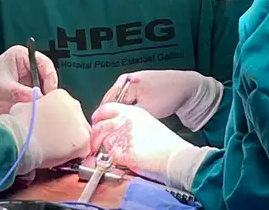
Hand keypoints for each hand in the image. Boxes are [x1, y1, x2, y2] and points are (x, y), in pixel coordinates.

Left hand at [0, 46, 57, 119]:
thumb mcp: (0, 88)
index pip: (45, 65)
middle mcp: (27, 69)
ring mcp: (26, 84)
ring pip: (43, 93)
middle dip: (47, 93)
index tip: (49, 94)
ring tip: (38, 112)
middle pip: (47, 80)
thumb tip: (40, 98)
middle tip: (46, 107)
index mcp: (22, 57)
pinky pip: (36, 103)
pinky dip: (36, 110)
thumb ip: (20, 93)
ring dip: (41, 103)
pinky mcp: (24, 98)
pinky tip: (33, 116)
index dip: (50, 78)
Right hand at [7, 89, 89, 169]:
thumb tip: (33, 110)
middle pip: (76, 119)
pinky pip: (83, 150)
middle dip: (68, 129)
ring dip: (72, 141)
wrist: (22, 139)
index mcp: (61, 95)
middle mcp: (75, 105)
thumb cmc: (19, 123)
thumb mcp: (25, 106)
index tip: (52, 128)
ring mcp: (81, 122)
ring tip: (58, 150)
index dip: (59, 120)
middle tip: (56, 139)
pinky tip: (62, 158)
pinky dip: (75, 155)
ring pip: (81, 134)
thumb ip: (35, 106)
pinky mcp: (84, 140)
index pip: (66, 108)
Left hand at [91, 103, 211, 190]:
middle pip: (99, 125)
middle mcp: (124, 120)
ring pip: (103, 140)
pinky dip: (111, 158)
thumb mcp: (146, 121)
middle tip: (94, 143)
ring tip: (109, 152)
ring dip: (104, 147)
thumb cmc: (164, 142)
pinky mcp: (121, 151)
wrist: (174, 155)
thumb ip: (129, 121)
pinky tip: (120, 159)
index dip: (97, 116)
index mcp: (131, 111)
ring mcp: (121, 135)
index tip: (95, 122)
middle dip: (94, 135)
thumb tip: (115, 127)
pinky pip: (109, 155)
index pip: (106, 108)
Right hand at [102, 70, 222, 130]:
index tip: (102, 132)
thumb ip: (128, 117)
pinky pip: (129, 102)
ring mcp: (132, 83)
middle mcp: (126, 80)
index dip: (104, 119)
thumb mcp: (146, 109)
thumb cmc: (168, 94)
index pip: (107, 103)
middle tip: (109, 134)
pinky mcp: (139, 88)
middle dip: (111, 118)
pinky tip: (130, 123)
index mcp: (125, 81)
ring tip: (118, 130)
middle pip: (112, 103)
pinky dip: (128, 112)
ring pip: (121, 104)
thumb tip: (115, 127)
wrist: (186, 87)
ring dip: (120, 116)